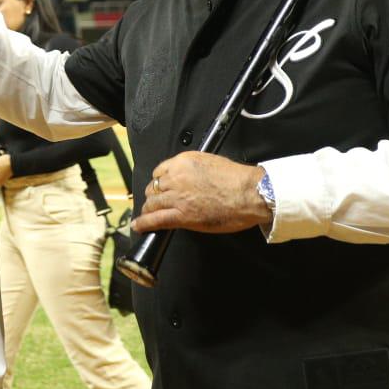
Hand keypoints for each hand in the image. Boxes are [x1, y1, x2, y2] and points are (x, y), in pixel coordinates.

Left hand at [132, 151, 272, 234]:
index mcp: (183, 162)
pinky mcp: (181, 215)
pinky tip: (139, 226)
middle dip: (154, 195)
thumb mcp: (211, 163)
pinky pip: (156, 219)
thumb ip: (193, 170)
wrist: (249, 194)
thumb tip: (187, 178)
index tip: (161, 187)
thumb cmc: (237, 179)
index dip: (160, 181)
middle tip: (156, 202)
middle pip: (154, 187)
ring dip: (149, 209)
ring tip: (146, 214)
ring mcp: (177, 197)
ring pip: (152, 203)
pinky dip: (144, 223)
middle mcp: (176, 177)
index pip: (160, 171)